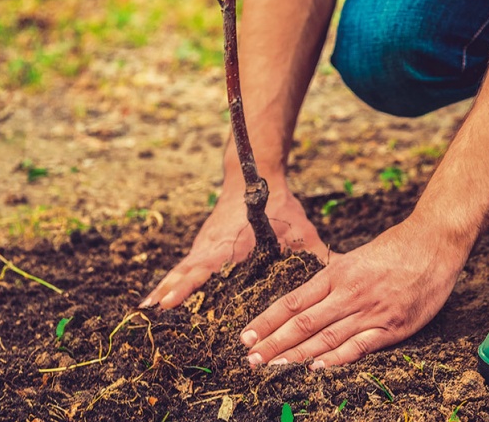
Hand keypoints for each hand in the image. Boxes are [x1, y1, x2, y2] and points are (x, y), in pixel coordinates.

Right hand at [141, 180, 330, 308]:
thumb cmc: (280, 205)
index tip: (168, 300)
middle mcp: (213, 245)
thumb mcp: (300, 229)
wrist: (254, 175)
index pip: (206, 266)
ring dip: (166, 287)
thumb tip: (341, 273)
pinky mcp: (204, 245)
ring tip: (147, 310)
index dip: (187, 284)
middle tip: (151, 313)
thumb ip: (316, 253)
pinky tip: (160, 297)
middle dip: (170, 290)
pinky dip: (173, 279)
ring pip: (182, 268)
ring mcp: (205, 244)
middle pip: (187, 271)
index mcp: (233, 243)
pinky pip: (185, 265)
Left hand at [239, 217, 467, 367]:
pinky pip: (360, 346)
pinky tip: (316, 368)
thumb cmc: (396, 248)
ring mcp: (371, 311)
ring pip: (326, 337)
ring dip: (296, 355)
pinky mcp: (393, 327)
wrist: (434, 243)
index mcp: (337, 274)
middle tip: (250, 359)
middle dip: (274, 343)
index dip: (268, 320)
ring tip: (272, 368)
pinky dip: (337, 359)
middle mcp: (349, 293)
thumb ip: (333, 277)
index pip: (293, 301)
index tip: (246, 335)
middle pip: (303, 323)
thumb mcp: (357, 257)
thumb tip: (308, 292)